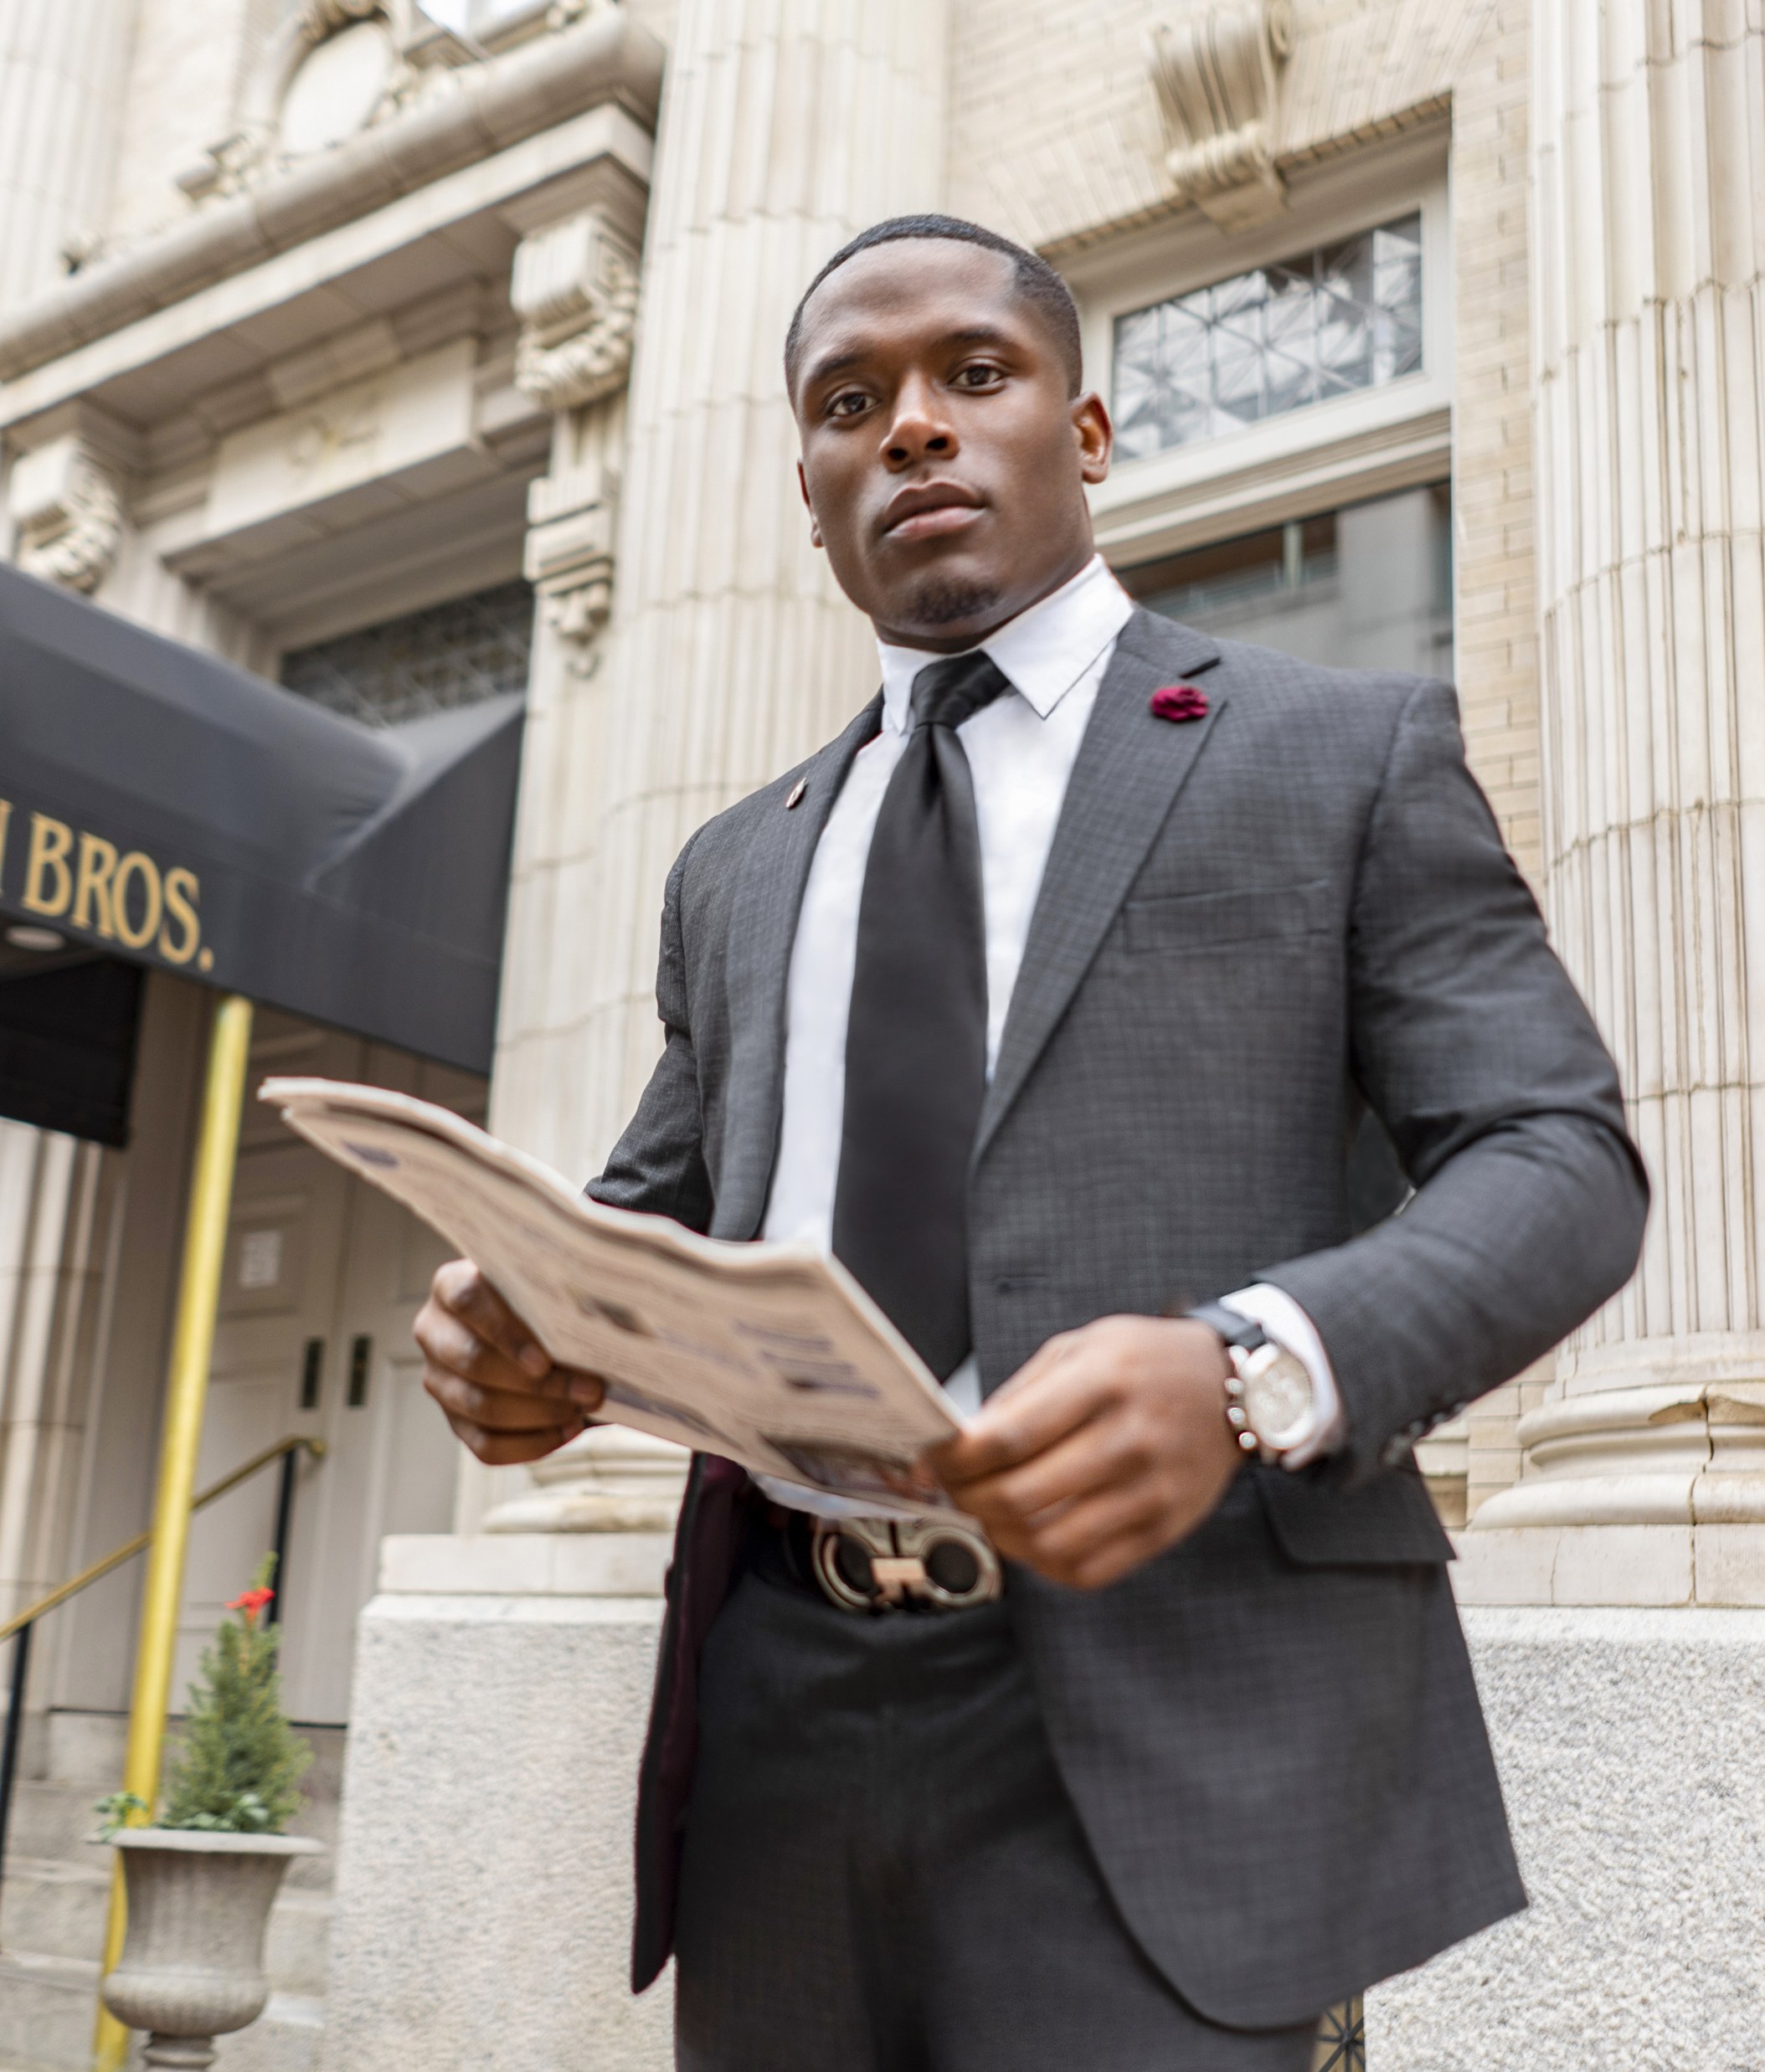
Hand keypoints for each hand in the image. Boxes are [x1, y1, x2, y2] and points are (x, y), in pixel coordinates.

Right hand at [415, 1259, 605, 1465]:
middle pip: (475, 1362)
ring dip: (540, 1414)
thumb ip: (564, 1298)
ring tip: (583, 1409)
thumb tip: (604, 1327)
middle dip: (538, 1385)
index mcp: (451, 1285)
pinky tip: (568, 1430)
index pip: (468, 1300)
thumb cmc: (550, 1304)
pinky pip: (486, 1445)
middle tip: (590, 1390)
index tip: (545, 1361)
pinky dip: (532, 1444)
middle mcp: (435, 1331)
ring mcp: (439, 1380)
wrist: (542, 1332)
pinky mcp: (455, 1420)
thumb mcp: (553, 1290)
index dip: (504, 1332)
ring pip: (481, 1407)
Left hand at [924, 1316, 1242, 1590]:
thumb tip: (964, 1443)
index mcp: (1103, 1382)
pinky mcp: (1164, 1528)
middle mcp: (1129, 1440)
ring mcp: (1150, 1491)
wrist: (1235, 1389)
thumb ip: (1022, 1394)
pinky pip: (1088, 1570)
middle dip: (968, 1499)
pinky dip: (1045, 1564)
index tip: (936, 1459)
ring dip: (1001, 1536)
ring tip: (990, 1514)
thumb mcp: (1084, 1347)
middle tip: (955, 1489)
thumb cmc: (1148, 1362)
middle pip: (1020, 1496)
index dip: (956, 1458)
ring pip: (1048, 1543)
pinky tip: (1033, 1536)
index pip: (1008, 1437)